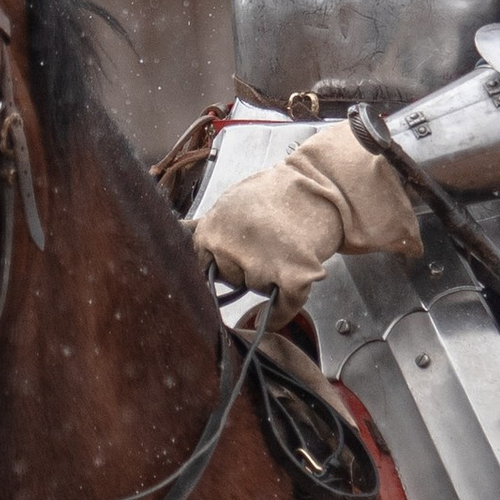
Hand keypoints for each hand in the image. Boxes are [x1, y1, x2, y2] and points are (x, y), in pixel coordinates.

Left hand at [189, 122, 420, 323]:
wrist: (321, 187)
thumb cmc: (278, 192)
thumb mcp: (231, 202)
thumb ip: (208, 227)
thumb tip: (178, 235)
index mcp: (213, 230)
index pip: (203, 263)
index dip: (222, 258)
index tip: (236, 249)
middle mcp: (231, 251)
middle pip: (232, 279)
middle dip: (246, 267)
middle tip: (265, 243)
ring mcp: (260, 267)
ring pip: (258, 290)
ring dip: (270, 278)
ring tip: (284, 248)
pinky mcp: (291, 279)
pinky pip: (281, 309)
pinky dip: (281, 312)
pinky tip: (281, 305)